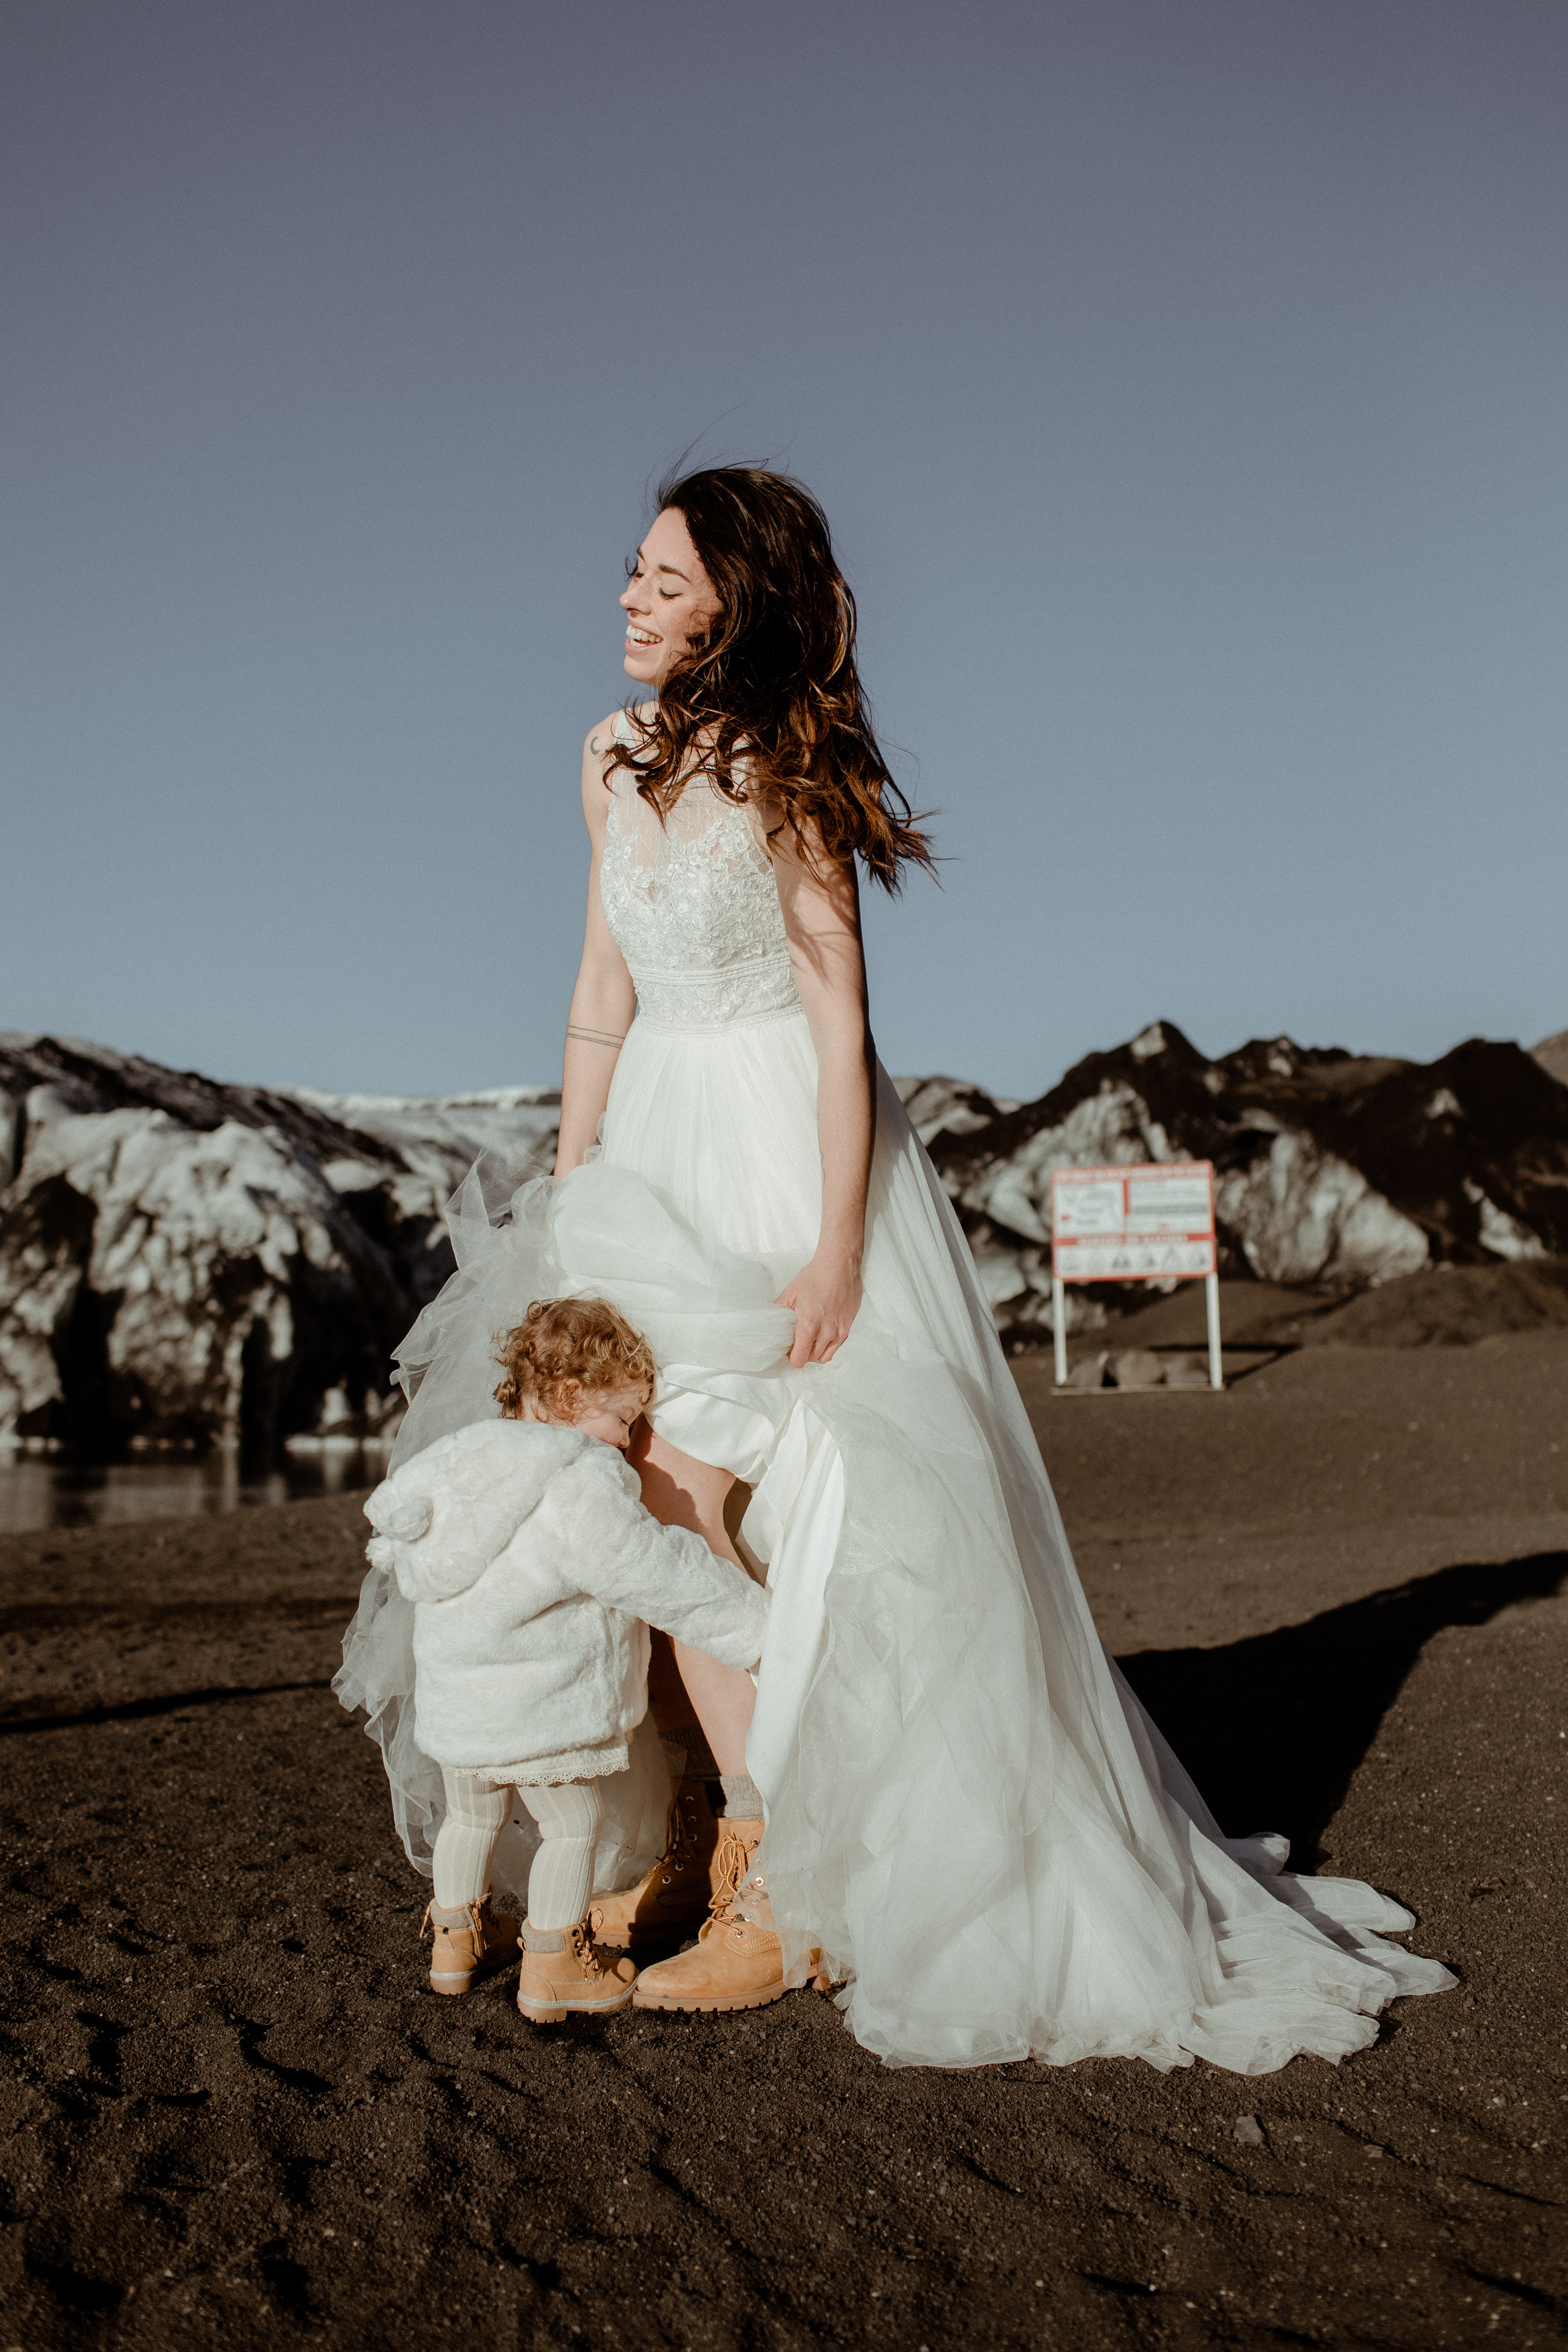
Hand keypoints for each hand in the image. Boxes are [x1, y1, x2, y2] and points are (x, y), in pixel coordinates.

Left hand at [776, 1250, 861, 1366]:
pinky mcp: (848, 1326)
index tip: (789, 1347)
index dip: (791, 1355)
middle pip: (811, 1358)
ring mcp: (839, 1331)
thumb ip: (780, 1312)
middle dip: (803, 1352)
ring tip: (811, 1338)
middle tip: (798, 1339)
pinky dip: (828, 1345)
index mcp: (809, 1325)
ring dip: (816, 1351)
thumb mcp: (791, 1293)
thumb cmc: (815, 1276)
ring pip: (825, 1356)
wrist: (840, 1264)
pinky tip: (823, 1332)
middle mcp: (826, 1332)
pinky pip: (837, 1347)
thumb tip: (772, 1325)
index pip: (799, 1359)